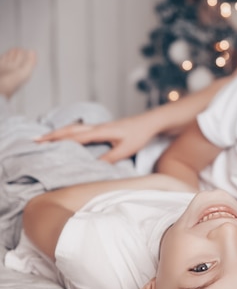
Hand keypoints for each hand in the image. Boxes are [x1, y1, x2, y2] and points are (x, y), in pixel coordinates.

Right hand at [35, 115, 155, 162]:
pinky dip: (68, 132)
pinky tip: (64, 136)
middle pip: (69, 129)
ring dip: (58, 132)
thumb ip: (109, 158)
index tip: (42, 145)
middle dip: (51, 135)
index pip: (74, 137)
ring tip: (43, 139)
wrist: (149, 122)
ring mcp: (98, 126)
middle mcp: (96, 127)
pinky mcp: (102, 128)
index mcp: (100, 131)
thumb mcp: (125, 150)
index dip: (57, 141)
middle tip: (34, 141)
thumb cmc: (139, 135)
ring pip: (73, 128)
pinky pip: (80, 129)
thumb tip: (93, 166)